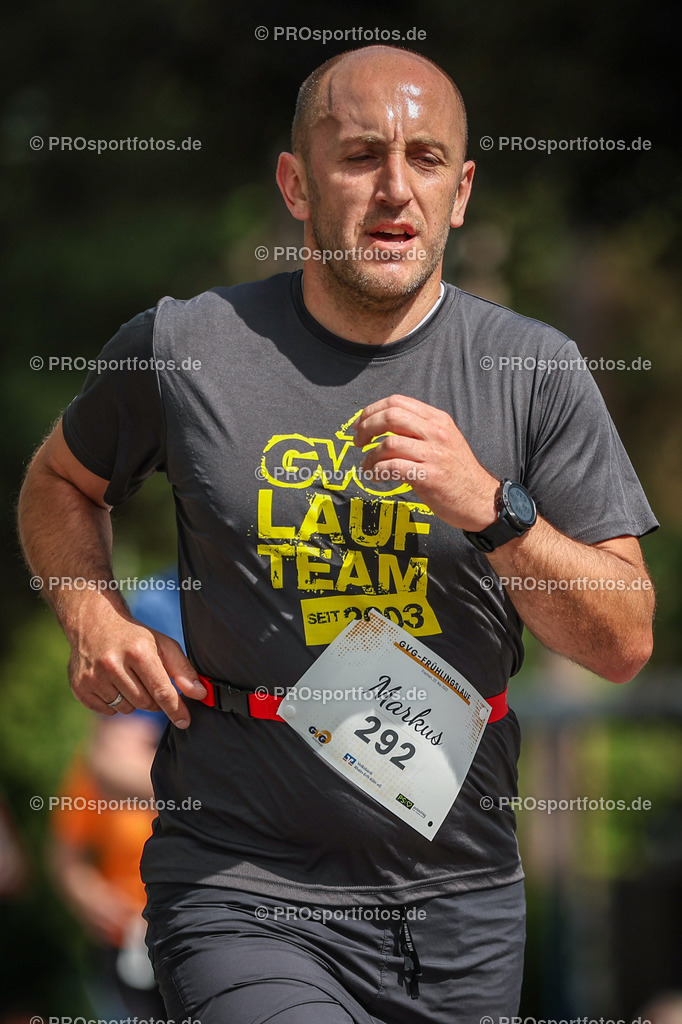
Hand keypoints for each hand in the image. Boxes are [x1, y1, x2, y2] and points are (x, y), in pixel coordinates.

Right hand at [67, 599, 205, 727]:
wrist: (93, 623)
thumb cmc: (134, 636)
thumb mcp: (162, 644)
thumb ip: (182, 669)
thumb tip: (200, 694)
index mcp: (138, 651)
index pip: (161, 690)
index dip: (175, 709)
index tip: (185, 722)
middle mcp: (113, 664)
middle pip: (145, 703)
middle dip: (153, 699)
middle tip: (148, 681)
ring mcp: (93, 677)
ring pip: (126, 709)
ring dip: (133, 701)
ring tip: (128, 678)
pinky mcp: (79, 687)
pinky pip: (107, 711)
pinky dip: (114, 703)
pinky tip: (112, 683)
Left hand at [354, 394, 498, 531]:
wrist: (482, 500)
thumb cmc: (457, 473)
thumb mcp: (443, 441)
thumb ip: (418, 430)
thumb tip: (383, 427)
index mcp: (438, 419)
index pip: (397, 402)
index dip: (372, 411)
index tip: (360, 425)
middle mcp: (436, 432)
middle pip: (390, 416)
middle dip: (366, 427)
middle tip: (358, 442)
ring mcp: (434, 454)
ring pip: (389, 443)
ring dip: (370, 456)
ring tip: (367, 466)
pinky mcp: (430, 476)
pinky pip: (393, 467)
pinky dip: (377, 471)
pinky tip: (376, 477)